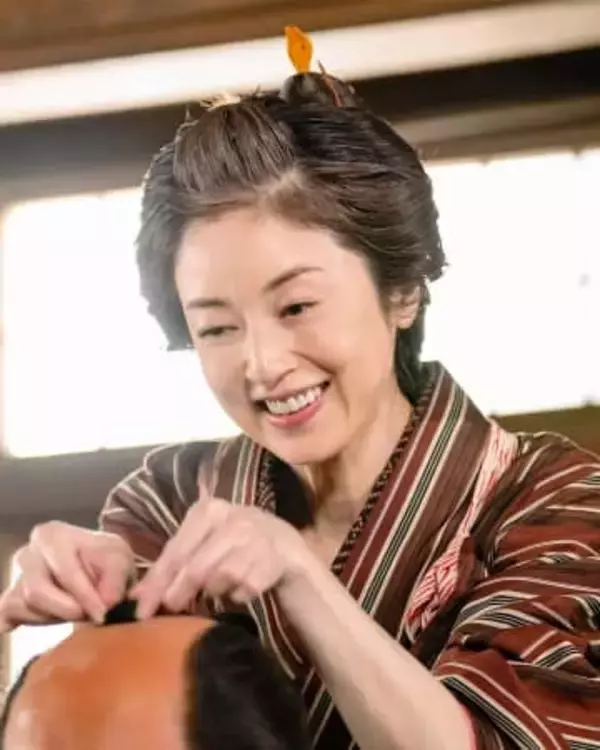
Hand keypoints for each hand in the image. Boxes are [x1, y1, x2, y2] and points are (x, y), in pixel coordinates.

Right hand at [0, 522, 134, 632]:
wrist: (97, 571)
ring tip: (79, 608)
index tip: (103, 614)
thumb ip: (116, 578)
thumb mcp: (120, 560)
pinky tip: (48, 619)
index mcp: (51, 535)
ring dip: (56, 616)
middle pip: (37, 592)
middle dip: (68, 609)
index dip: (84, 596)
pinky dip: (30, 622)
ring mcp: (16, 577)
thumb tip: (106, 602)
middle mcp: (27, 553)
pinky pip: (10, 617)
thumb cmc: (106, 560)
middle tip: (91, 614)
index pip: (64, 571)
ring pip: (25, 608)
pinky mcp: (11, 600)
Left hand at [132, 497, 309, 618]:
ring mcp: (256, 539)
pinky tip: (242, 589)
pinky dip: (238, 596)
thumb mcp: (205, 544)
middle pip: (195, 568)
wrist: (287, 547)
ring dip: (214, 592)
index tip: (140, 609)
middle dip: (178, 593)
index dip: (156, 582)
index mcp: (210, 510)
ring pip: (219, 580)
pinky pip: (242, 591)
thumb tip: (135, 598)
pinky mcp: (273, 560)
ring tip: (220, 587)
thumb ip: (174, 565)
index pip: (176, 550)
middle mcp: (234, 519)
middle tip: (171, 609)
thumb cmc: (236, 546)